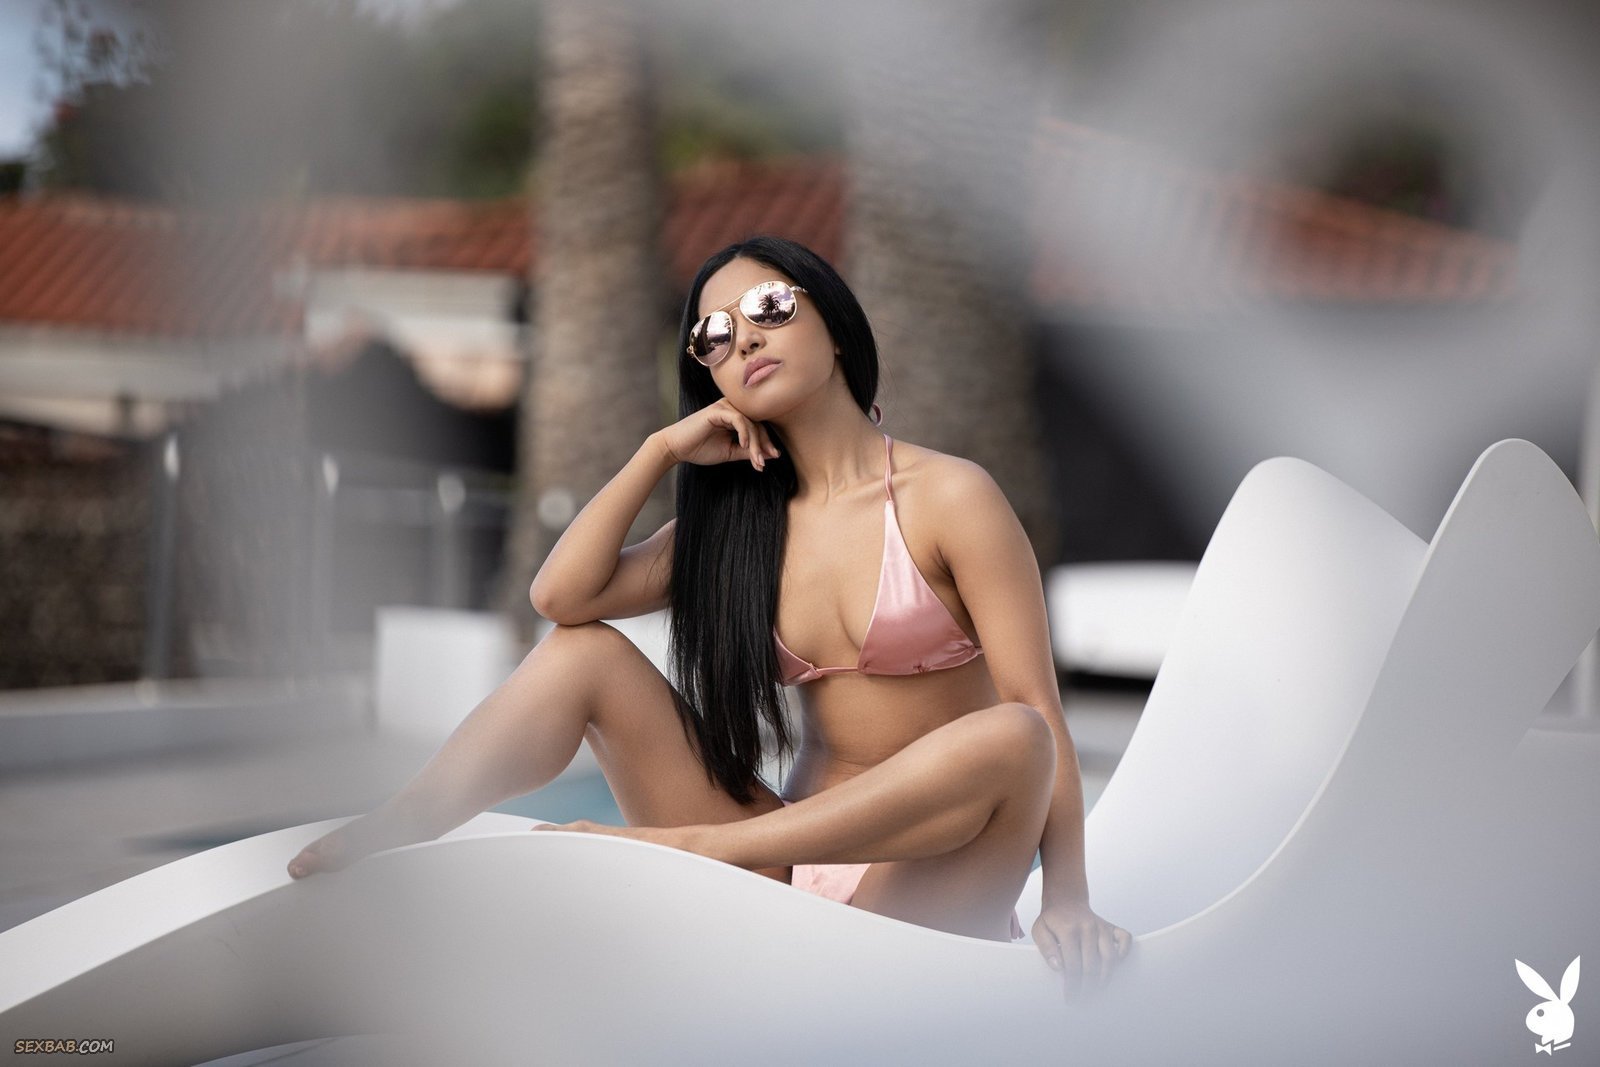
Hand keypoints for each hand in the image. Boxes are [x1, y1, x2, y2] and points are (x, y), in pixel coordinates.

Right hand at [655, 398, 780, 471]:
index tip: (772, 458)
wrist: (676, 447)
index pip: (759, 426)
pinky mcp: (717, 411)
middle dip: (763, 444)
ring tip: (756, 460)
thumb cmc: (700, 449)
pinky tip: (744, 445)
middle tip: (763, 463)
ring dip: (755, 443)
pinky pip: (738, 419)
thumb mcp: (730, 452)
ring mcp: (724, 407)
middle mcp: (732, 408)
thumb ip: (748, 451)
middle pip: (757, 423)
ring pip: (749, 422)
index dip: (766, 442)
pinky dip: (744, 432)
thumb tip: (772, 455)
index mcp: (736, 416)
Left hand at [1032, 900, 1130, 998]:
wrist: (1066, 901)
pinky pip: (1125, 939)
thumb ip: (1046, 948)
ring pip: (1110, 957)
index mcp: (1068, 929)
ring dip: (1105, 977)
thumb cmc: (1052, 920)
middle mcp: (1088, 927)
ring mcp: (1102, 926)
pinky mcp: (1111, 926)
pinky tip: (1115, 966)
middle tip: (1083, 1000)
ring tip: (1096, 990)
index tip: (1070, 998)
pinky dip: (1124, 953)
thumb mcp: (1039, 930)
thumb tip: (1058, 967)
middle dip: (1087, 987)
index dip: (1072, 985)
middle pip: (1092, 965)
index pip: (1072, 965)